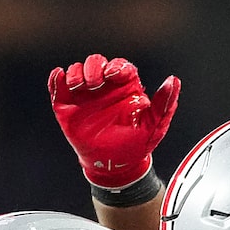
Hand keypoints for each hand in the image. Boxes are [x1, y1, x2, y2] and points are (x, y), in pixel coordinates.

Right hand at [48, 54, 180, 189]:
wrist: (113, 166)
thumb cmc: (135, 145)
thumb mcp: (154, 126)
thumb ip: (164, 104)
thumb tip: (174, 80)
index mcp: (125, 86)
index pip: (120, 66)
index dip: (116, 66)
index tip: (113, 75)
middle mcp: (104, 86)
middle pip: (96, 62)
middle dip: (94, 67)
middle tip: (94, 82)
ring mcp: (85, 95)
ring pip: (77, 71)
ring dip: (76, 73)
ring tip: (79, 86)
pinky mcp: (67, 105)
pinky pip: (58, 87)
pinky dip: (56, 80)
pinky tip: (59, 78)